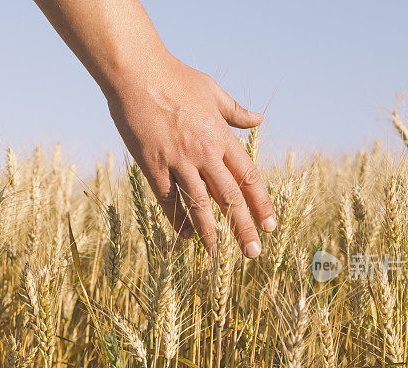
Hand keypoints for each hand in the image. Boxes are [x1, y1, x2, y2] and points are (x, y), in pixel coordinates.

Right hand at [105, 53, 275, 257]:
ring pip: (198, 204)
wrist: (136, 73)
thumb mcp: (212, 91)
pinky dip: (176, 219)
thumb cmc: (175, 77)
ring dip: (209, 232)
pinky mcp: (152, 165)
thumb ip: (235, 111)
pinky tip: (184, 235)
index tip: (270, 225)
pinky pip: (167, 199)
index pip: (248, 177)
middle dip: (243, 227)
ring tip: (216, 255)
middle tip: (252, 253)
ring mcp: (177, 160)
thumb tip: (259, 118)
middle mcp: (203, 152)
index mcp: (221, 136)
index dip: (261, 203)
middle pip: (229, 197)